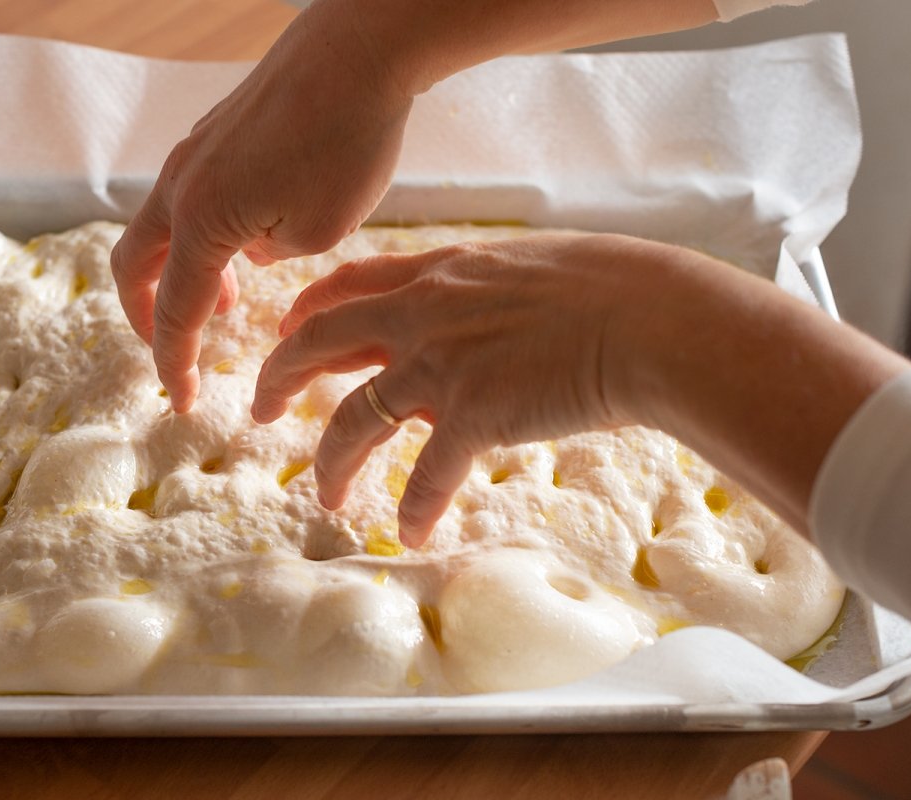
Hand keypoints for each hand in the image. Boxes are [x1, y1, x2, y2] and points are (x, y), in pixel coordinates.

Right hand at [111, 7, 412, 412]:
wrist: (356, 51)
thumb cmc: (346, 142)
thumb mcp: (319, 230)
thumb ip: (272, 256)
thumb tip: (250, 250)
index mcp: (200, 221)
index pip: (176, 311)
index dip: (176, 364)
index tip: (183, 402)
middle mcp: (181, 186)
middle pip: (135, 267)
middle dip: (149, 319)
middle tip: (177, 353)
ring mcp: (193, 154)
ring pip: (157, 229)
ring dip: (179, 274)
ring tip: (230, 302)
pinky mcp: (216, 134)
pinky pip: (187, 198)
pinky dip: (200, 236)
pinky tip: (249, 242)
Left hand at [251, 233, 652, 546]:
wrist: (649, 319)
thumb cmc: (611, 285)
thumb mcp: (528, 264)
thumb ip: (479, 289)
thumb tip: (468, 314)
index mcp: (438, 272)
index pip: (347, 283)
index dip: (307, 308)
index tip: (287, 329)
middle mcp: (422, 314)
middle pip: (318, 343)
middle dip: (278, 377)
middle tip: (260, 409)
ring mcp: (441, 365)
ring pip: (353, 418)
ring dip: (332, 463)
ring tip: (325, 497)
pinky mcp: (471, 416)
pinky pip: (425, 474)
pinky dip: (416, 507)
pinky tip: (413, 531)